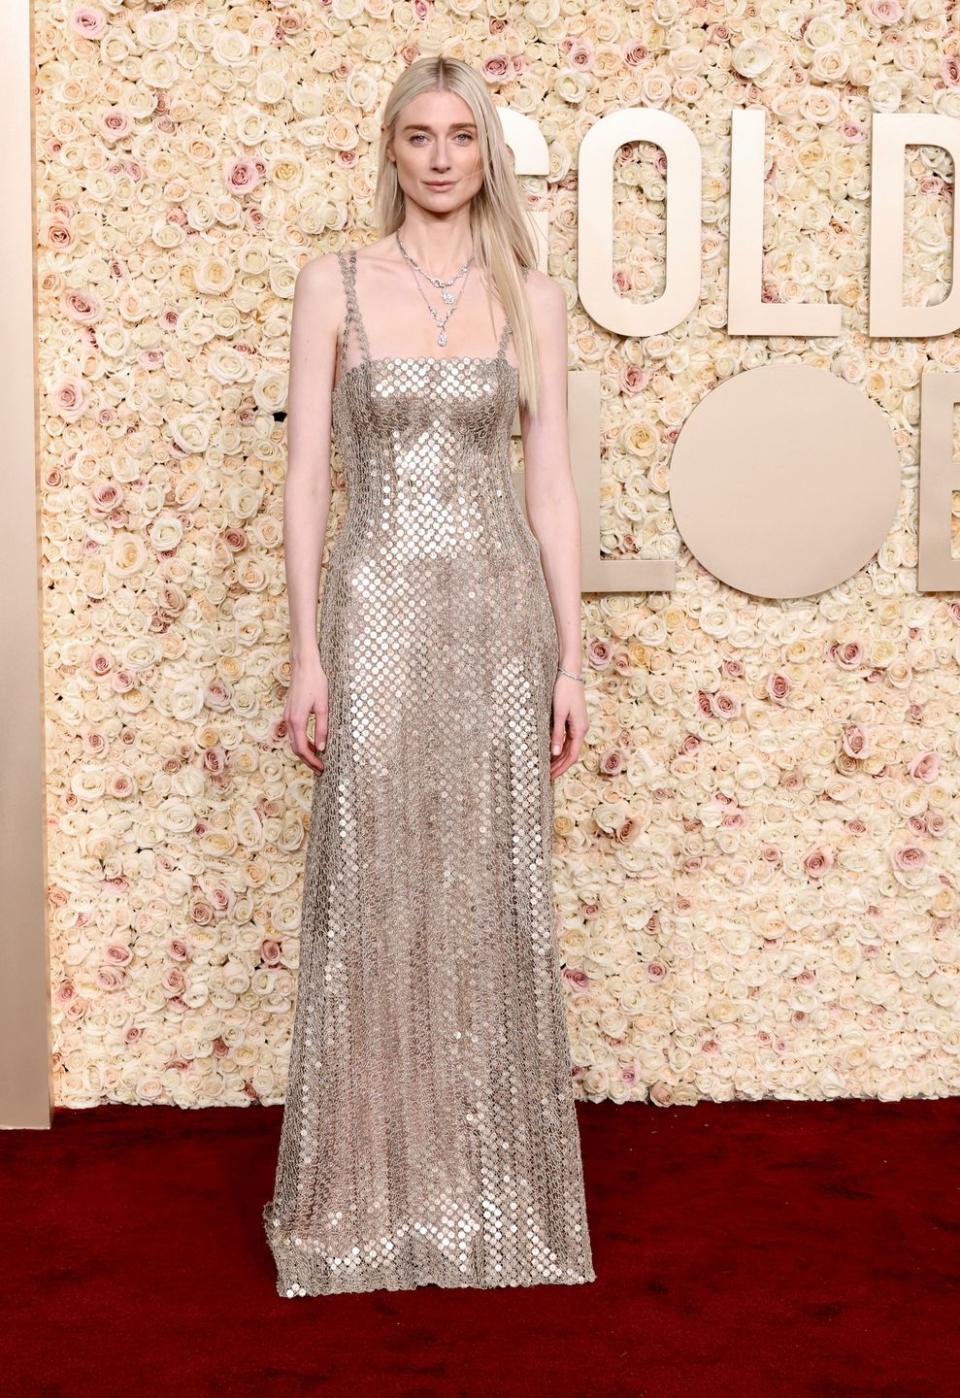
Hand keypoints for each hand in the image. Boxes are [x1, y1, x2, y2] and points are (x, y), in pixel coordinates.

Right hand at [284, 650, 328, 771]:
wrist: (303, 665)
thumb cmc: (315, 683)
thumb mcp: (323, 707)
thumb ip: (321, 728)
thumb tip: (321, 748)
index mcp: (297, 720)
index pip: (302, 749)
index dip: (311, 761)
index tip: (322, 768)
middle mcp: (289, 720)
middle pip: (295, 748)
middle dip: (307, 760)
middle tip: (320, 769)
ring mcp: (287, 716)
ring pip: (293, 741)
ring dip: (304, 752)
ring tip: (318, 759)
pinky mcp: (289, 712)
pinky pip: (293, 733)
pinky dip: (302, 742)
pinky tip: (313, 743)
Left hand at [549, 673, 586, 780]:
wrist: (569, 673)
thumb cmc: (563, 691)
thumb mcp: (558, 713)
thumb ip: (557, 734)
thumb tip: (555, 753)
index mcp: (579, 729)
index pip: (572, 756)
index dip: (561, 768)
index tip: (550, 777)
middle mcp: (581, 729)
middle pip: (571, 754)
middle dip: (560, 766)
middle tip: (547, 776)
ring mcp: (578, 725)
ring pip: (570, 747)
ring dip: (560, 758)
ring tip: (548, 767)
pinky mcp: (573, 720)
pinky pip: (568, 739)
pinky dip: (560, 748)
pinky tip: (551, 751)